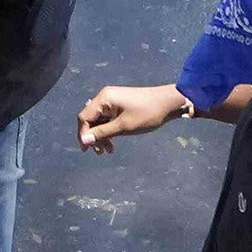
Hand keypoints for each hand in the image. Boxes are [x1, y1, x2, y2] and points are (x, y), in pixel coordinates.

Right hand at [73, 82, 187, 149]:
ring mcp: (112, 101)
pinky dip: (109, 131)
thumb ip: (102, 133)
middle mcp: (105, 97)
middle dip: (93, 137)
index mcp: (104, 99)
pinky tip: (112, 143)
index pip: (84, 117)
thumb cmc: (147, 113)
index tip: (87, 150)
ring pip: (99, 121)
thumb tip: (84, 140)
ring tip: (108, 151)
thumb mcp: (123, 126)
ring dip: (101, 136)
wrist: (169, 103)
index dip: (83, 134)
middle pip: (91, 120)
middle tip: (100, 153)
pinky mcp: (119, 105)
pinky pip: (108, 119)